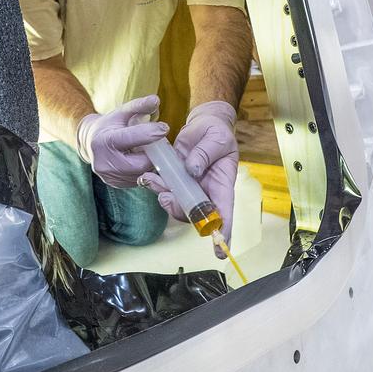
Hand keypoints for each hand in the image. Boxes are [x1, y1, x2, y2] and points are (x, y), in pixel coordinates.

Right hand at [77, 95, 168, 188]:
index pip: (130, 139)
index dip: (150, 134)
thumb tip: (156, 100)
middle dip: (154, 153)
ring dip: (151, 162)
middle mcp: (104, 163)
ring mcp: (110, 177)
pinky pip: (139, 179)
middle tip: (161, 142)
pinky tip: (144, 159)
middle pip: (140, 163)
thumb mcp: (121, 112)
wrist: (91, 143)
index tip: (164, 127)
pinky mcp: (117, 184)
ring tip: (151, 150)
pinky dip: (145, 169)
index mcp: (103, 142)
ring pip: (142, 173)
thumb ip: (139, 106)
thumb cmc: (109, 125)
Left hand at [140, 101, 237, 257]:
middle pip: (196, 214)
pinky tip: (147, 177)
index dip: (223, 230)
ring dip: (164, 197)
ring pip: (178, 204)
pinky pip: (166, 189)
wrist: (204, 124)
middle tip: (166, 197)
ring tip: (152, 182)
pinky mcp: (176, 179)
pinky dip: (155, 186)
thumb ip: (205, 153)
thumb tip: (192, 170)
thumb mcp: (216, 138)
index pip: (225, 211)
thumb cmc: (216, 133)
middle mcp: (206, 191)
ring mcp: (191, 187)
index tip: (219, 247)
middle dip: (180, 211)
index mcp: (222, 184)